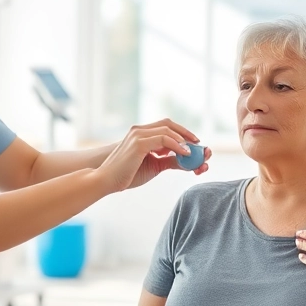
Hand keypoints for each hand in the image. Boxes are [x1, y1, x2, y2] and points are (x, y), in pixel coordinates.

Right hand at [96, 119, 210, 191]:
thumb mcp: (153, 166)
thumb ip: (169, 161)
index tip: (195, 144)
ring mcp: (139, 135)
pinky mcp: (139, 143)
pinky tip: (185, 154)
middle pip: (169, 124)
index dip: (183, 134)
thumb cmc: (127, 175)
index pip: (167, 127)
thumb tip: (188, 161)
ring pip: (167, 130)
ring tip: (194, 152)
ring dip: (184, 140)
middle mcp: (140, 131)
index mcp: (142, 134)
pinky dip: (177, 145)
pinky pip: (163, 140)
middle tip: (199, 144)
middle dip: (186, 133)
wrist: (106, 180)